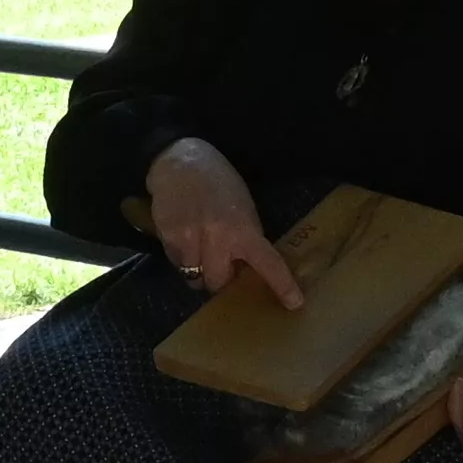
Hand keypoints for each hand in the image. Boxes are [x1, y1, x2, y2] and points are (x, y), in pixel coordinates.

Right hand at [144, 139, 303, 308]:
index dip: (282, 285)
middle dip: (218, 277)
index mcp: (244, 229)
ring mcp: (190, 240)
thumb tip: (242, 267)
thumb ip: (245, 237)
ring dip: (197, 267)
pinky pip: (176, 262)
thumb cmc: (217, 181)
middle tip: (219, 263)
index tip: (294, 303)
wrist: (179, 160)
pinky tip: (182, 234)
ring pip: (193, 276)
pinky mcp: (167, 238)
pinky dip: (180, 255)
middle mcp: (218, 238)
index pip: (268, 263)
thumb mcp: (243, 205)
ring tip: (196, 244)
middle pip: (218, 282)